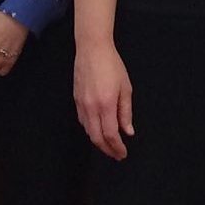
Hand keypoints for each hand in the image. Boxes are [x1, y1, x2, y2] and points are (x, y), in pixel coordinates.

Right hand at [74, 40, 133, 159]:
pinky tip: (98, 129)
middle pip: (97, 138)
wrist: (92, 49)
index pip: (111, 135)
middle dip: (107, 150)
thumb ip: (126, 112)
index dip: (117, 148)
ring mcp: (81, 104)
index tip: (123, 153)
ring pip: (88, 131)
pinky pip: (82, 121)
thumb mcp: (125, 88)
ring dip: (99, 141)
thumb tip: (128, 131)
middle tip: (116, 154)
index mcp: (106, 104)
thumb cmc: (111, 65)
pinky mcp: (76, 100)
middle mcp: (91, 107)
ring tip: (109, 145)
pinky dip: (91, 130)